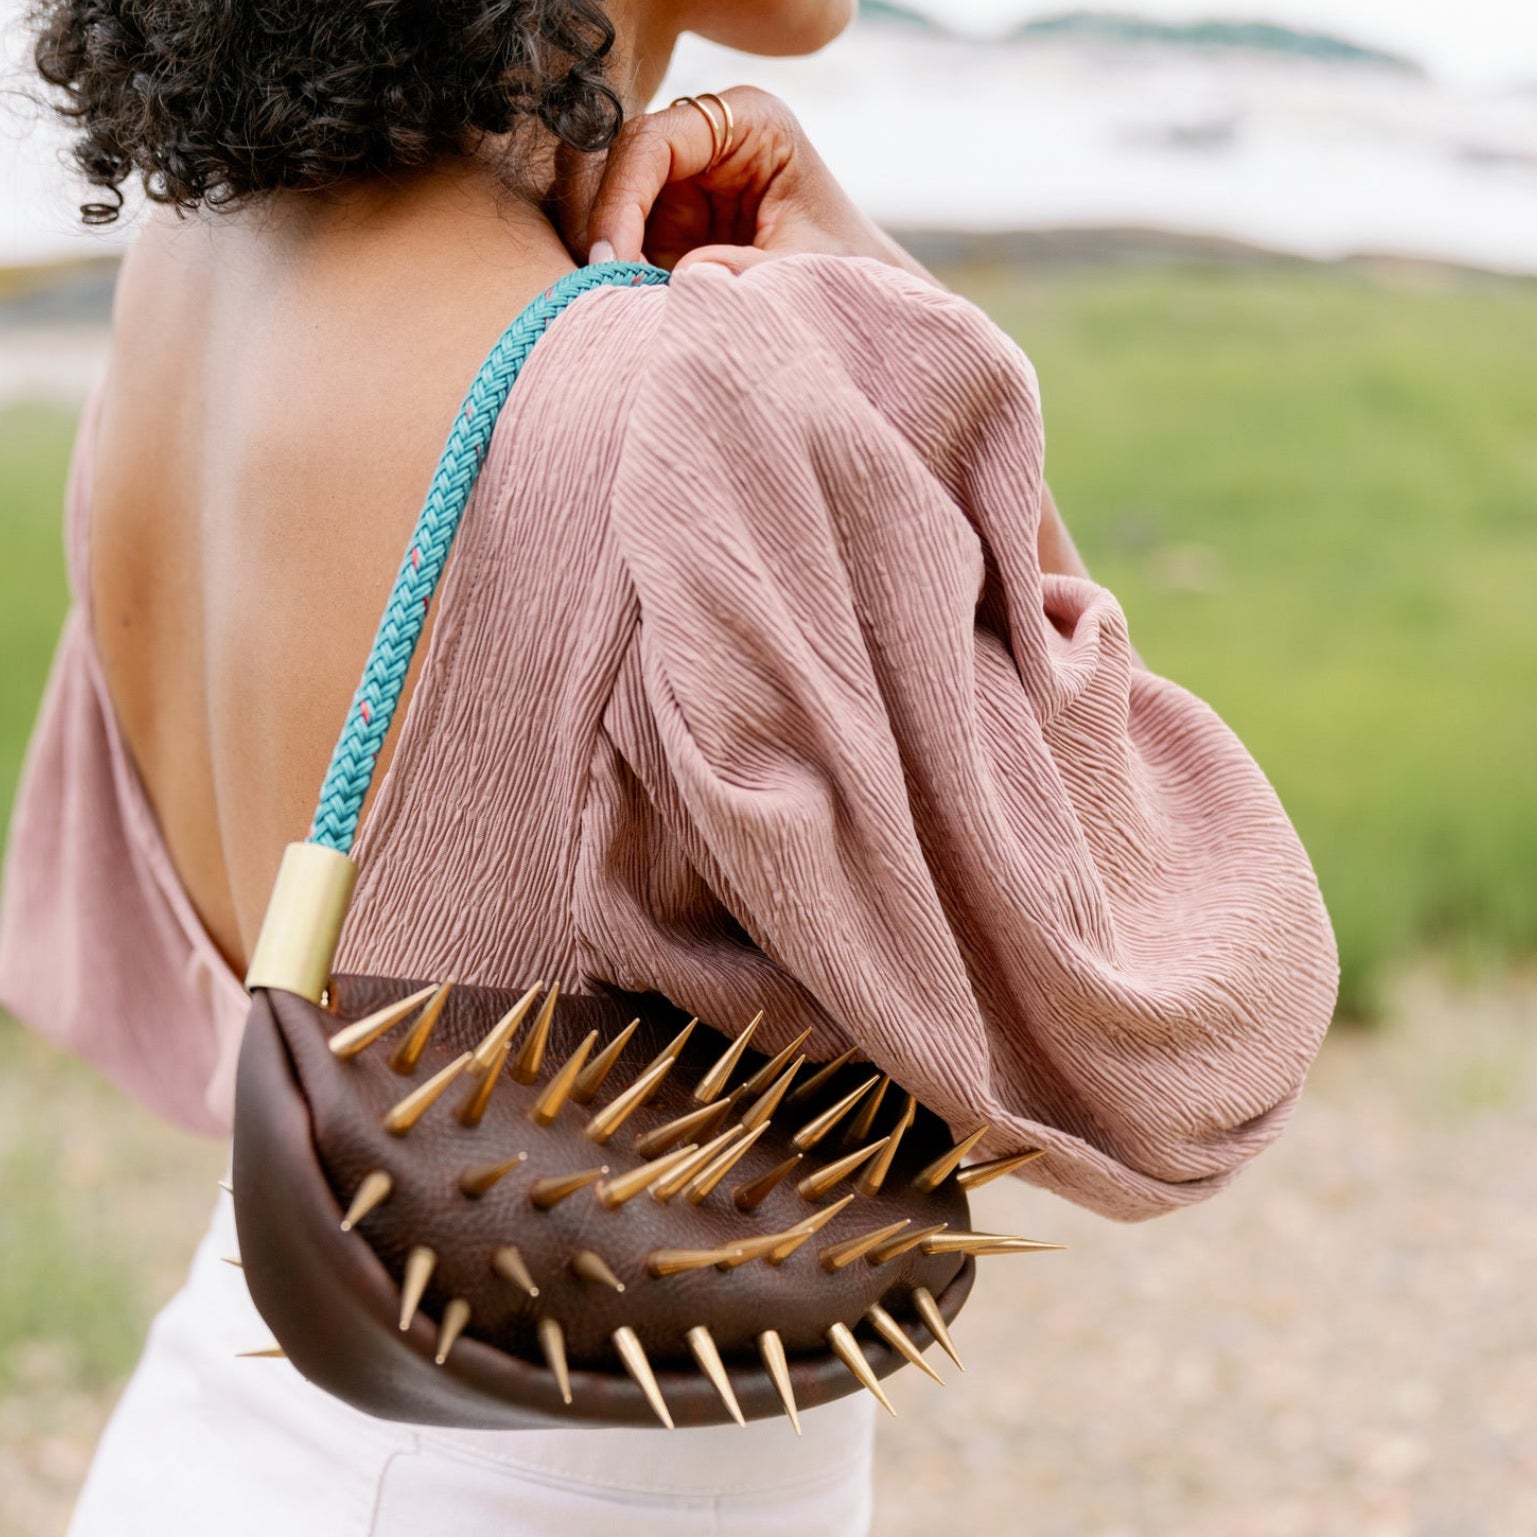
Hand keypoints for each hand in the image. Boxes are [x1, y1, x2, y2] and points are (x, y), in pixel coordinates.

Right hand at [562, 86, 933, 281]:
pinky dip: (615, 274)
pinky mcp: (668, 225)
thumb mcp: (804, 270)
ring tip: (617, 304)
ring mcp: (682, 182)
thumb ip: (747, 272)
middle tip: (603, 289)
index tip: (613, 261)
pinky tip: (625, 307)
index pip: (653, 142)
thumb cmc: (846, 272)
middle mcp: (706, 141)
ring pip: (608, 204)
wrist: (861, 300)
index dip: (620, 199)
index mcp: (748, 123)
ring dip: (605, 254)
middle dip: (604, 229)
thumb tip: (688, 277)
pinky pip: (619, 242)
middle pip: (617, 165)